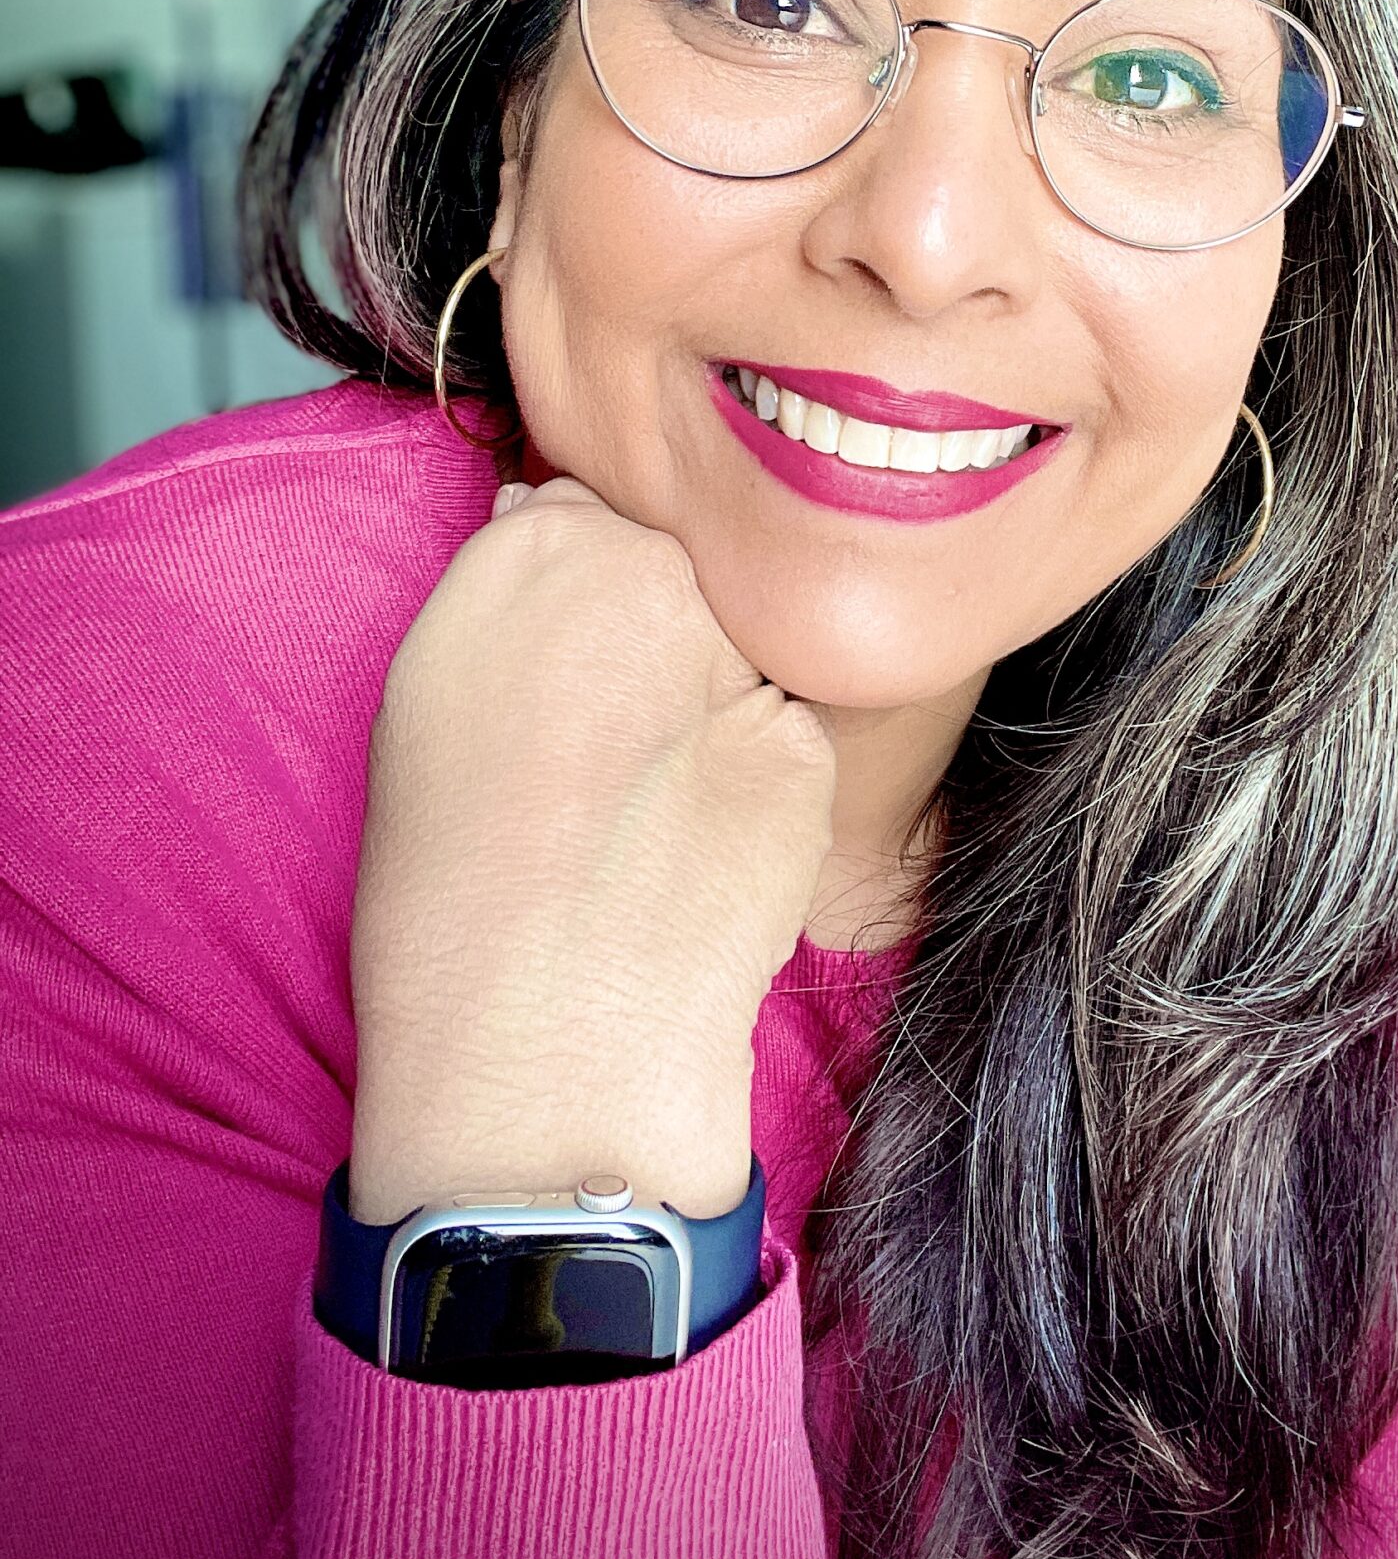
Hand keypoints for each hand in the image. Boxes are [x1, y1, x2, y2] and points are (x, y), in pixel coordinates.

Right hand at [347, 476, 836, 1224]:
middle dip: (664, 630)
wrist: (540, 1045)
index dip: (584, 596)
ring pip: (743, 643)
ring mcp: (742, 655)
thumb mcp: (428, 703)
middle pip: (679, 567)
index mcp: (534, 547)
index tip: (567, 665)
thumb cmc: (449, 887)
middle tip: (616, 744)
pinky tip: (702, 846)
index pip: (588, 512)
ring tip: (654, 806)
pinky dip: (759, 774)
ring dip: (718, 695)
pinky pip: (786, 730)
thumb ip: (508, 587)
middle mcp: (650, 575)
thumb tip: (554, 520)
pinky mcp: (808, 743)